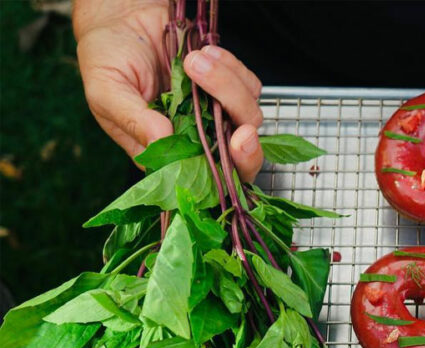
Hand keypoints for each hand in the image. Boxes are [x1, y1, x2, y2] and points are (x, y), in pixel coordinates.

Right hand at [73, 0, 263, 180]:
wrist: (119, 20)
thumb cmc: (106, 58)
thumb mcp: (106, 92)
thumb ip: (134, 120)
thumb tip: (163, 142)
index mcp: (166, 153)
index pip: (205, 179)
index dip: (228, 171)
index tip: (235, 148)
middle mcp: (196, 138)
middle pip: (238, 157)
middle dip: (247, 147)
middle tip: (243, 131)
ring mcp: (214, 113)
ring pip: (247, 117)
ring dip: (228, 87)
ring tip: (193, 60)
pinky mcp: (227, 85)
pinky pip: (248, 86)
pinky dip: (232, 68)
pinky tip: (206, 52)